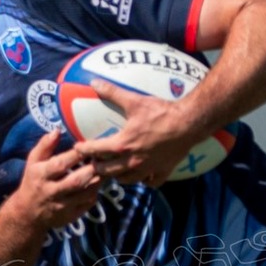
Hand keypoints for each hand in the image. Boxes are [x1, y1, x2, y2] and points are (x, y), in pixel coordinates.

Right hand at [12, 131, 101, 230]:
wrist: (28, 214)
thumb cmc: (32, 182)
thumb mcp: (33, 163)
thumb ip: (44, 146)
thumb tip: (57, 130)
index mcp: (41, 175)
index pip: (60, 164)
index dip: (76, 155)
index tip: (88, 146)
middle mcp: (51, 192)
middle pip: (75, 181)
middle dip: (91, 169)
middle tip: (104, 159)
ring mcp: (61, 206)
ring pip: (84, 194)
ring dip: (97, 181)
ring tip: (106, 169)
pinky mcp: (69, 216)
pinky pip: (87, 204)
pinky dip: (94, 194)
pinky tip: (98, 184)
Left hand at [72, 81, 206, 186]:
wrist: (188, 123)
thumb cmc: (161, 112)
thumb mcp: (134, 100)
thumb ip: (112, 93)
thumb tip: (94, 82)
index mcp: (123, 144)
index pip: (96, 151)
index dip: (84, 150)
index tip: (77, 148)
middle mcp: (133, 161)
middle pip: (107, 171)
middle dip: (97, 167)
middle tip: (93, 161)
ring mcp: (148, 169)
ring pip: (126, 180)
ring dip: (117, 175)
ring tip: (113, 169)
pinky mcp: (162, 171)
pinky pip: (149, 183)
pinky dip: (143, 180)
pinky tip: (141, 174)